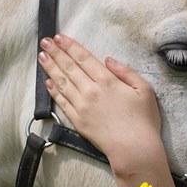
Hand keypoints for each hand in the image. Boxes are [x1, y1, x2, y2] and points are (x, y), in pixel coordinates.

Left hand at [37, 33, 162, 174]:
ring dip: (50, 68)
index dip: (70, 46)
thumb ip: (126, 72)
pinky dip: (54, 91)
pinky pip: (62, 102)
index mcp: (107, 81)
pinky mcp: (77, 121)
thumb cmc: (143, 120)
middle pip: (69, 67)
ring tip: (41, 57)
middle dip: (56, 53)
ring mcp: (82, 106)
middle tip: (44, 42)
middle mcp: (91, 91)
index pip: (84, 58)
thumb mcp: (145, 90)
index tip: (59, 37)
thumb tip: (108, 60)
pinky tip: (47, 82)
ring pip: (62, 82)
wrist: (134, 149)